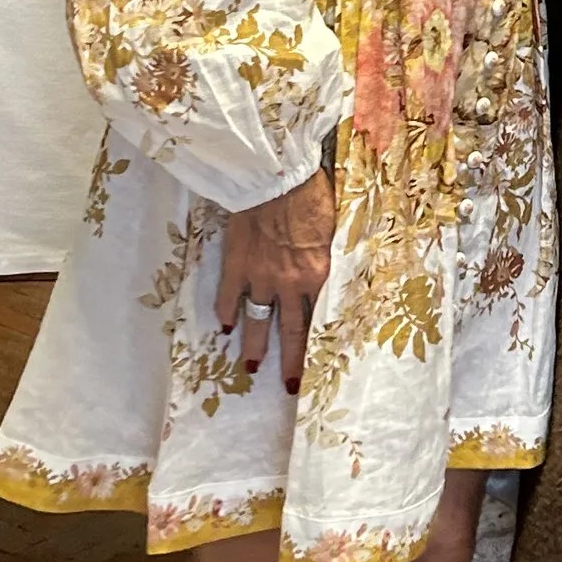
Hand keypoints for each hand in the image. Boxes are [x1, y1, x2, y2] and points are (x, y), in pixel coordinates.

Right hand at [217, 166, 336, 390]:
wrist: (277, 176)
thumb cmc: (313, 195)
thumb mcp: (335, 229)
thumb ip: (332, 258)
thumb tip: (337, 272)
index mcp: (319, 276)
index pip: (320, 319)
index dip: (318, 345)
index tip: (320, 366)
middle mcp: (290, 284)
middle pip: (290, 330)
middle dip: (289, 360)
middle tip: (288, 385)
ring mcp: (260, 277)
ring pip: (257, 320)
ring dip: (254, 344)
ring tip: (251, 366)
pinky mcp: (236, 264)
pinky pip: (228, 296)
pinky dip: (225, 312)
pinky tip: (224, 326)